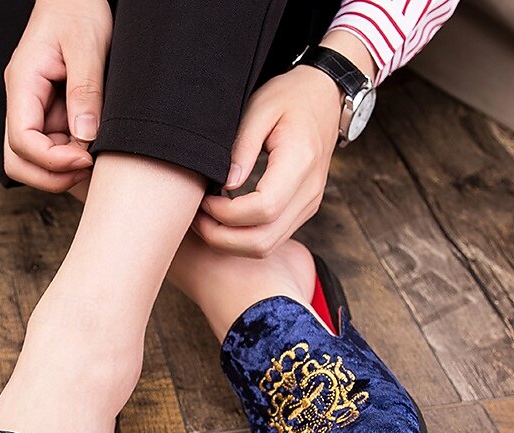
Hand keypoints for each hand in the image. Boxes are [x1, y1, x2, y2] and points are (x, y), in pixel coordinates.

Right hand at [3, 0, 111, 192]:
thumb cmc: (78, 11)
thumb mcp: (87, 46)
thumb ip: (86, 91)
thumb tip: (85, 135)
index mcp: (22, 84)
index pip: (21, 141)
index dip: (51, 161)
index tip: (85, 159)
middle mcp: (21, 104)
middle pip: (18, 161)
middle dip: (51, 177)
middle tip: (89, 169)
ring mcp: (34, 113)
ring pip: (33, 163)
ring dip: (62, 171)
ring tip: (94, 160)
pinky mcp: (49, 118)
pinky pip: (52, 152)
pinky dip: (71, 161)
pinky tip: (94, 153)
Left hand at [192, 65, 341, 257]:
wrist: (325, 96)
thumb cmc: (289, 97)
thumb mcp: (259, 109)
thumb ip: (242, 148)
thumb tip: (225, 185)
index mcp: (300, 162)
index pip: (263, 209)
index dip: (227, 213)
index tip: (204, 199)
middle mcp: (309, 191)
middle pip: (262, 240)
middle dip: (221, 237)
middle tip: (196, 219)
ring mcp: (308, 205)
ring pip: (265, 247)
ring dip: (229, 242)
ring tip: (205, 221)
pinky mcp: (302, 211)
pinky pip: (269, 239)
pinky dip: (242, 238)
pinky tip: (222, 220)